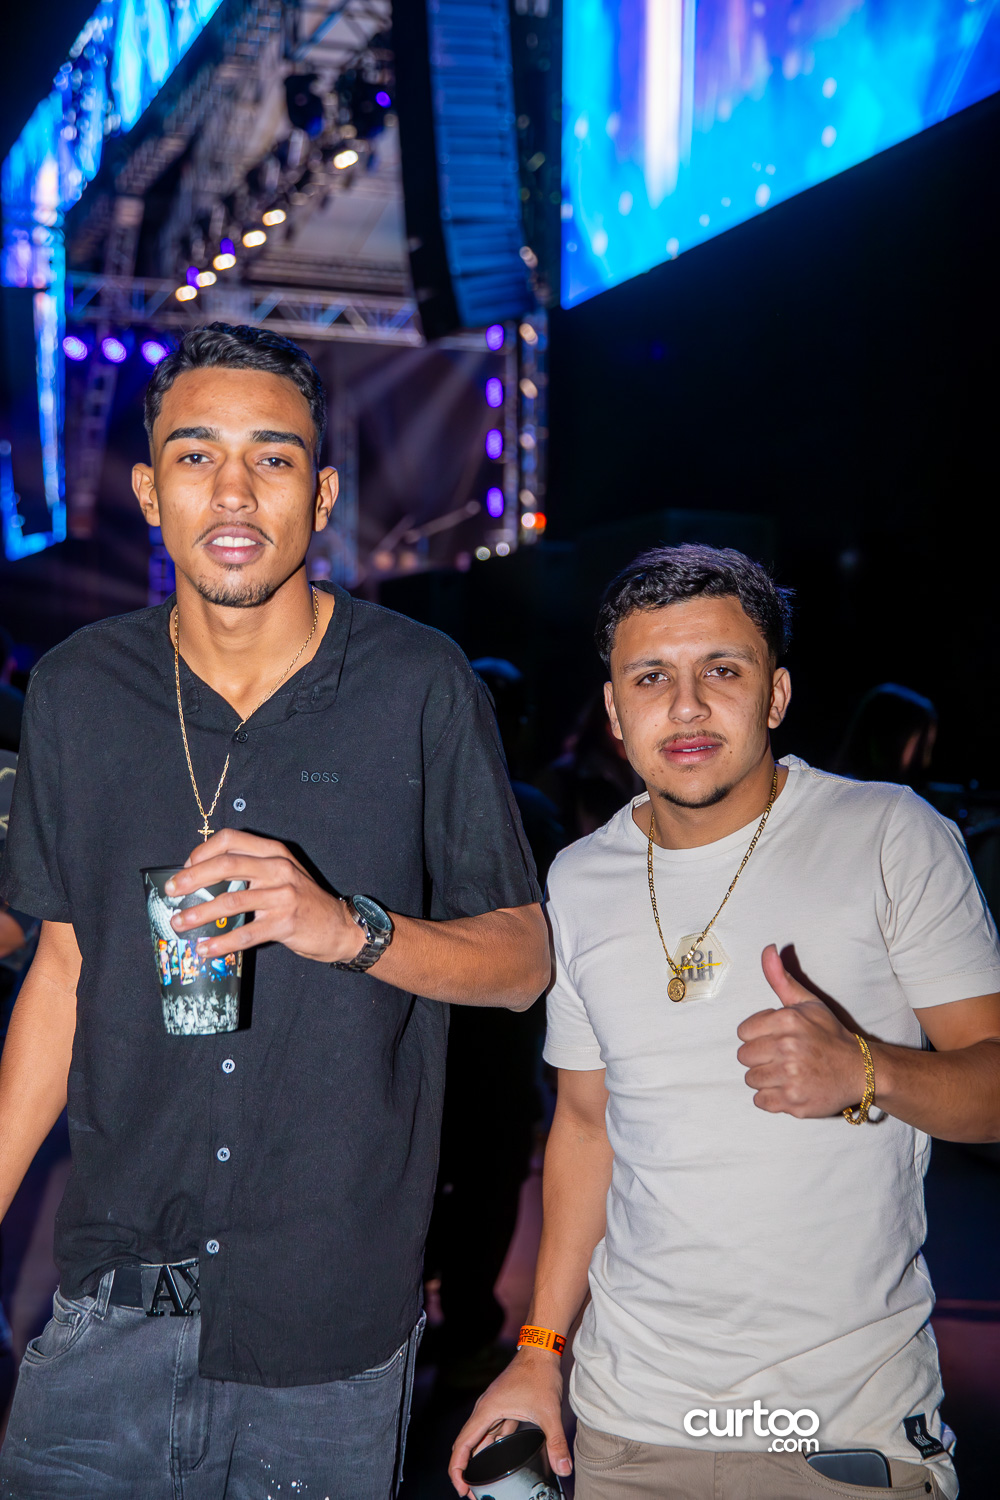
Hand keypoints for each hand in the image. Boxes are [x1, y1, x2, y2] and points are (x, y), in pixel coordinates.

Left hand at [164, 828, 365, 964]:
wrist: (338, 926)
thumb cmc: (302, 901)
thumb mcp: (280, 875)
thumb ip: (250, 870)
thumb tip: (202, 879)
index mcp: (274, 852)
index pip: (232, 839)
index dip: (203, 852)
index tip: (184, 869)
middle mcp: (279, 868)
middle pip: (227, 864)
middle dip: (193, 878)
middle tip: (171, 891)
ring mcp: (283, 895)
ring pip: (231, 901)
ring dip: (199, 913)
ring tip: (179, 924)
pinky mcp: (284, 923)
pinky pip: (245, 933)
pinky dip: (221, 942)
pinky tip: (205, 949)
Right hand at [448, 1347, 570, 1495]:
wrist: (541, 1350)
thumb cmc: (539, 1374)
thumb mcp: (548, 1411)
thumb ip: (556, 1442)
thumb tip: (564, 1468)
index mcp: (487, 1410)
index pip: (462, 1444)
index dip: (457, 1469)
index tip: (461, 1488)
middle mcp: (485, 1410)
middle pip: (466, 1444)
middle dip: (464, 1470)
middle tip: (470, 1493)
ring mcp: (493, 1408)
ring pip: (478, 1438)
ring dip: (476, 1459)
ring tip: (480, 1481)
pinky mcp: (503, 1407)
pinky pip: (491, 1432)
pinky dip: (489, 1448)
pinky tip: (496, 1460)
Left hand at [736, 945, 867, 1117]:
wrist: (860, 1070)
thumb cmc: (829, 1035)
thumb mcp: (807, 1003)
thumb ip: (781, 978)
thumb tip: (768, 949)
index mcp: (787, 1020)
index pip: (743, 1032)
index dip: (757, 1036)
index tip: (775, 1038)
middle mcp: (787, 1048)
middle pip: (744, 1056)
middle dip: (760, 1057)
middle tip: (782, 1057)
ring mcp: (791, 1077)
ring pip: (751, 1079)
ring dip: (765, 1078)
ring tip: (786, 1072)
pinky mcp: (794, 1102)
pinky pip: (760, 1101)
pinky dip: (771, 1098)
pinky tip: (788, 1088)